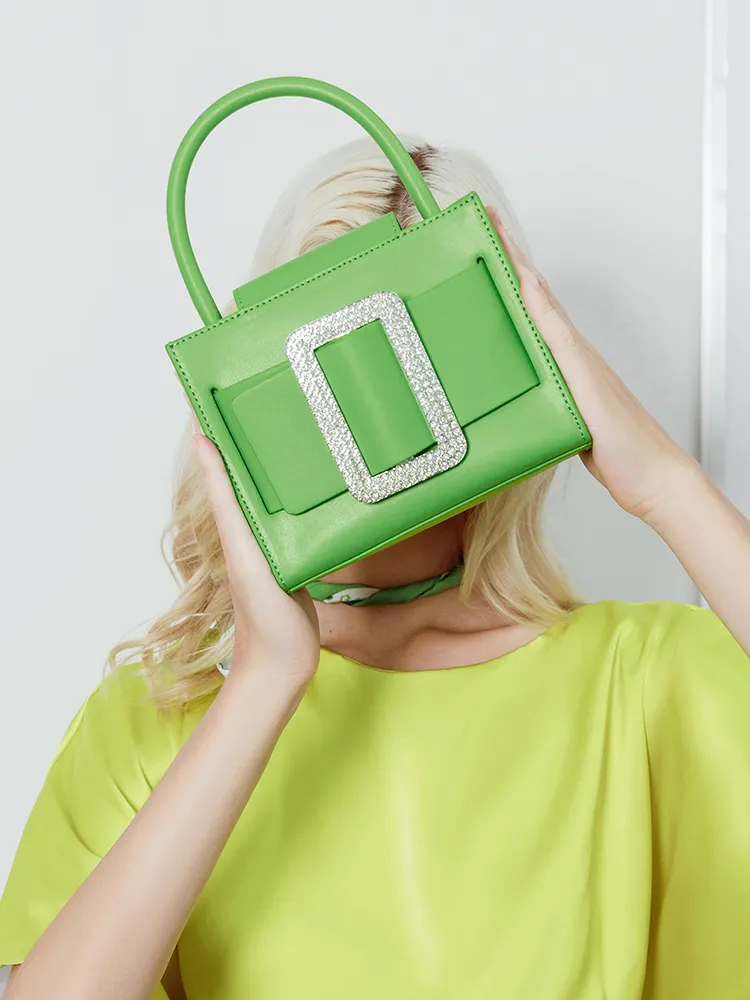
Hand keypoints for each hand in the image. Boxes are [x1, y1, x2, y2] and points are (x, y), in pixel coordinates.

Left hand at [190, 412, 319, 688]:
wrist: (284, 664)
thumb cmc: (262, 614)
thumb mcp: (244, 552)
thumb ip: (227, 502)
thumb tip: (202, 443)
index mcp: (237, 521)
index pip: (225, 463)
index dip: (220, 425)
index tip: (224, 384)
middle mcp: (256, 527)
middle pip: (255, 472)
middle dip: (259, 435)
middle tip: (276, 391)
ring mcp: (279, 542)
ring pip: (280, 491)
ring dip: (285, 460)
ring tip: (304, 424)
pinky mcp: (302, 556)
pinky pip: (302, 514)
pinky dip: (307, 492)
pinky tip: (327, 479)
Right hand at [486, 204, 702, 523]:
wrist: (650, 479)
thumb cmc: (624, 439)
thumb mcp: (585, 383)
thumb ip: (559, 339)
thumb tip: (533, 290)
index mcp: (570, 346)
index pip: (534, 288)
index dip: (512, 253)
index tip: (490, 219)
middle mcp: (566, 355)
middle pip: (530, 301)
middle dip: (506, 265)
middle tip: (480, 236)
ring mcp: (563, 377)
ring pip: (528, 328)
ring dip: (505, 302)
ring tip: (480, 283)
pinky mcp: (561, 402)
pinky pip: (528, 362)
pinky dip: (511, 345)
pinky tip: (500, 353)